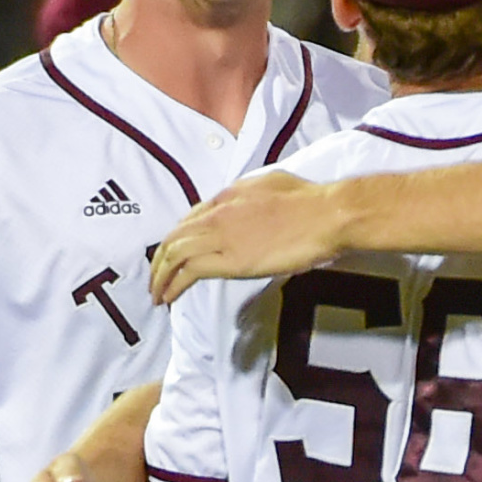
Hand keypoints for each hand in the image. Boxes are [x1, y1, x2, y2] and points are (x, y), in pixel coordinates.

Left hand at [150, 170, 344, 302]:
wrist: (326, 214)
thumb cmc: (310, 201)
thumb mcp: (271, 184)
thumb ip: (250, 195)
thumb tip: (246, 204)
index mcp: (227, 194)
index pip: (189, 218)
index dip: (176, 239)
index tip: (172, 255)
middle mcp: (217, 213)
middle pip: (174, 237)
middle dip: (159, 260)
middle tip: (155, 279)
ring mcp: (221, 236)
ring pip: (175, 255)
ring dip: (160, 277)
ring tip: (156, 294)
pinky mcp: (230, 260)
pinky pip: (189, 272)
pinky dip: (173, 285)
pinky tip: (169, 298)